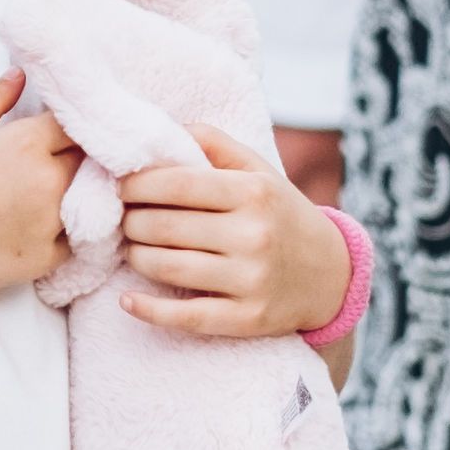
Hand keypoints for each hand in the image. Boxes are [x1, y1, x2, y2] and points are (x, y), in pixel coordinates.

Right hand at [0, 69, 82, 318]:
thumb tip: (20, 75)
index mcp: (27, 144)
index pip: (72, 124)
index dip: (66, 126)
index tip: (57, 131)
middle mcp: (49, 181)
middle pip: (86, 160)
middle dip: (74, 157)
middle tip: (51, 162)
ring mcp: (53, 222)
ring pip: (88, 200)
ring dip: (77, 194)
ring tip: (47, 197)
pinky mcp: (48, 257)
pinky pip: (76, 241)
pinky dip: (68, 233)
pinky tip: (46, 228)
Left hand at [119, 120, 345, 340]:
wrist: (331, 274)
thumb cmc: (280, 213)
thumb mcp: (258, 170)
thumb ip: (212, 143)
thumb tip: (161, 130)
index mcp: (254, 192)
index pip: (177, 184)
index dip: (136, 185)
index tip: (118, 186)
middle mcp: (254, 235)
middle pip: (165, 227)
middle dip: (130, 222)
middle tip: (121, 219)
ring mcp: (252, 280)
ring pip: (168, 268)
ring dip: (136, 257)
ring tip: (131, 248)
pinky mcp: (248, 319)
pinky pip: (187, 317)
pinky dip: (149, 311)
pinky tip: (127, 301)